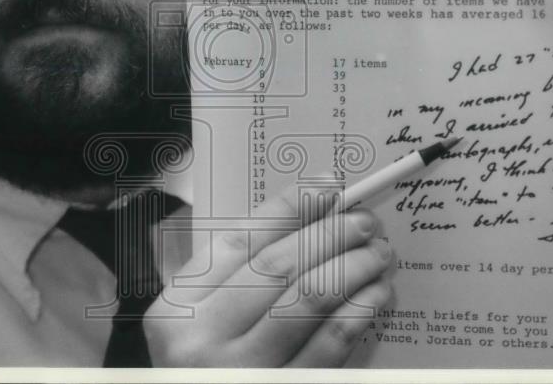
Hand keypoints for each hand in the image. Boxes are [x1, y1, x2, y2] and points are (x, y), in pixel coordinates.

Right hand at [144, 183, 392, 366]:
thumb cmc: (215, 366)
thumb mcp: (208, 318)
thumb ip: (243, 270)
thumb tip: (310, 210)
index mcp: (176, 311)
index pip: (238, 242)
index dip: (287, 209)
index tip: (326, 187)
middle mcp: (200, 343)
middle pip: (276, 267)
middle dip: (329, 234)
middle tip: (364, 221)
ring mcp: (241, 375)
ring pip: (308, 299)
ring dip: (353, 268)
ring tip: (377, 253)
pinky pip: (331, 345)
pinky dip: (360, 312)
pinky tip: (376, 294)